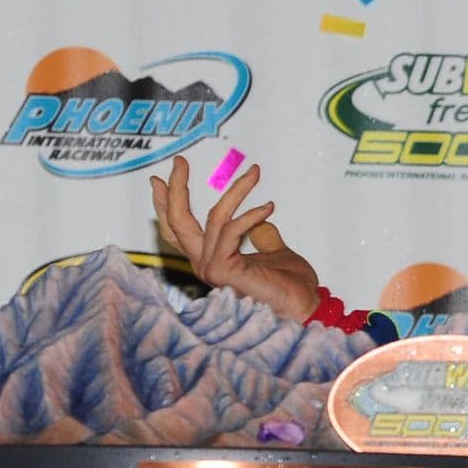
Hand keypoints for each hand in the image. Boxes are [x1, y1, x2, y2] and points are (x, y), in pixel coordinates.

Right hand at [151, 155, 321, 321]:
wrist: (306, 306)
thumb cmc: (292, 286)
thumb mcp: (274, 251)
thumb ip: (261, 234)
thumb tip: (260, 217)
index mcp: (211, 261)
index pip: (178, 231)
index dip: (166, 204)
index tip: (161, 178)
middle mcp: (205, 265)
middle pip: (177, 223)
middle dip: (176, 188)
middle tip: (179, 161)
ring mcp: (211, 269)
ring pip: (213, 217)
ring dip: (236, 190)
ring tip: (255, 172)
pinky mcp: (222, 271)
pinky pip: (232, 230)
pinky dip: (251, 214)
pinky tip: (269, 206)